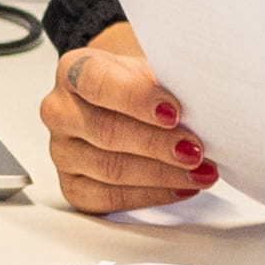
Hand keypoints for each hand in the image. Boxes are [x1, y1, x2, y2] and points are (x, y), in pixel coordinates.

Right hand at [40, 23, 220, 214]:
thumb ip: (168, 80)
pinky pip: (110, 198)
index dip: (137, 99)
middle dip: (157, 144)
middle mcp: (60, 111)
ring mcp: (63, 151)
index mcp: (74, 71)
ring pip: (110, 169)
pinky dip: (151, 195)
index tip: (174, 112)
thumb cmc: (138, 84)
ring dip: (162, 174)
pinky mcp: (73, 185)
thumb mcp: (152, 66)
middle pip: (106, 131)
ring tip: (199, 172)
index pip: (97, 83)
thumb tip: (203, 102)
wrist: (123, 101)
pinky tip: (179, 186)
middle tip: (194, 150)